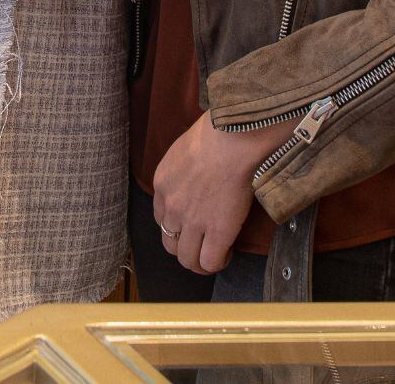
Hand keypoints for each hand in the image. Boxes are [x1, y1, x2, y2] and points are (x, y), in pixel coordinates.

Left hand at [150, 111, 284, 274]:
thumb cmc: (217, 132)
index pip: (161, 218)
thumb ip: (185, 166)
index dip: (178, 225)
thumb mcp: (185, 148)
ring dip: (200, 261)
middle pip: (170, 244)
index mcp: (162, 183)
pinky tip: (228, 252)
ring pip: (188, 259)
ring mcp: (193, 222)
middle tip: (203, 243)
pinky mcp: (217, 233)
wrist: (233, 140)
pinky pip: (211, 262)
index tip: (193, 223)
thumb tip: (199, 170)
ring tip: (216, 254)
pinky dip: (219, 262)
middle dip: (185, 248)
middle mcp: (172, 206)